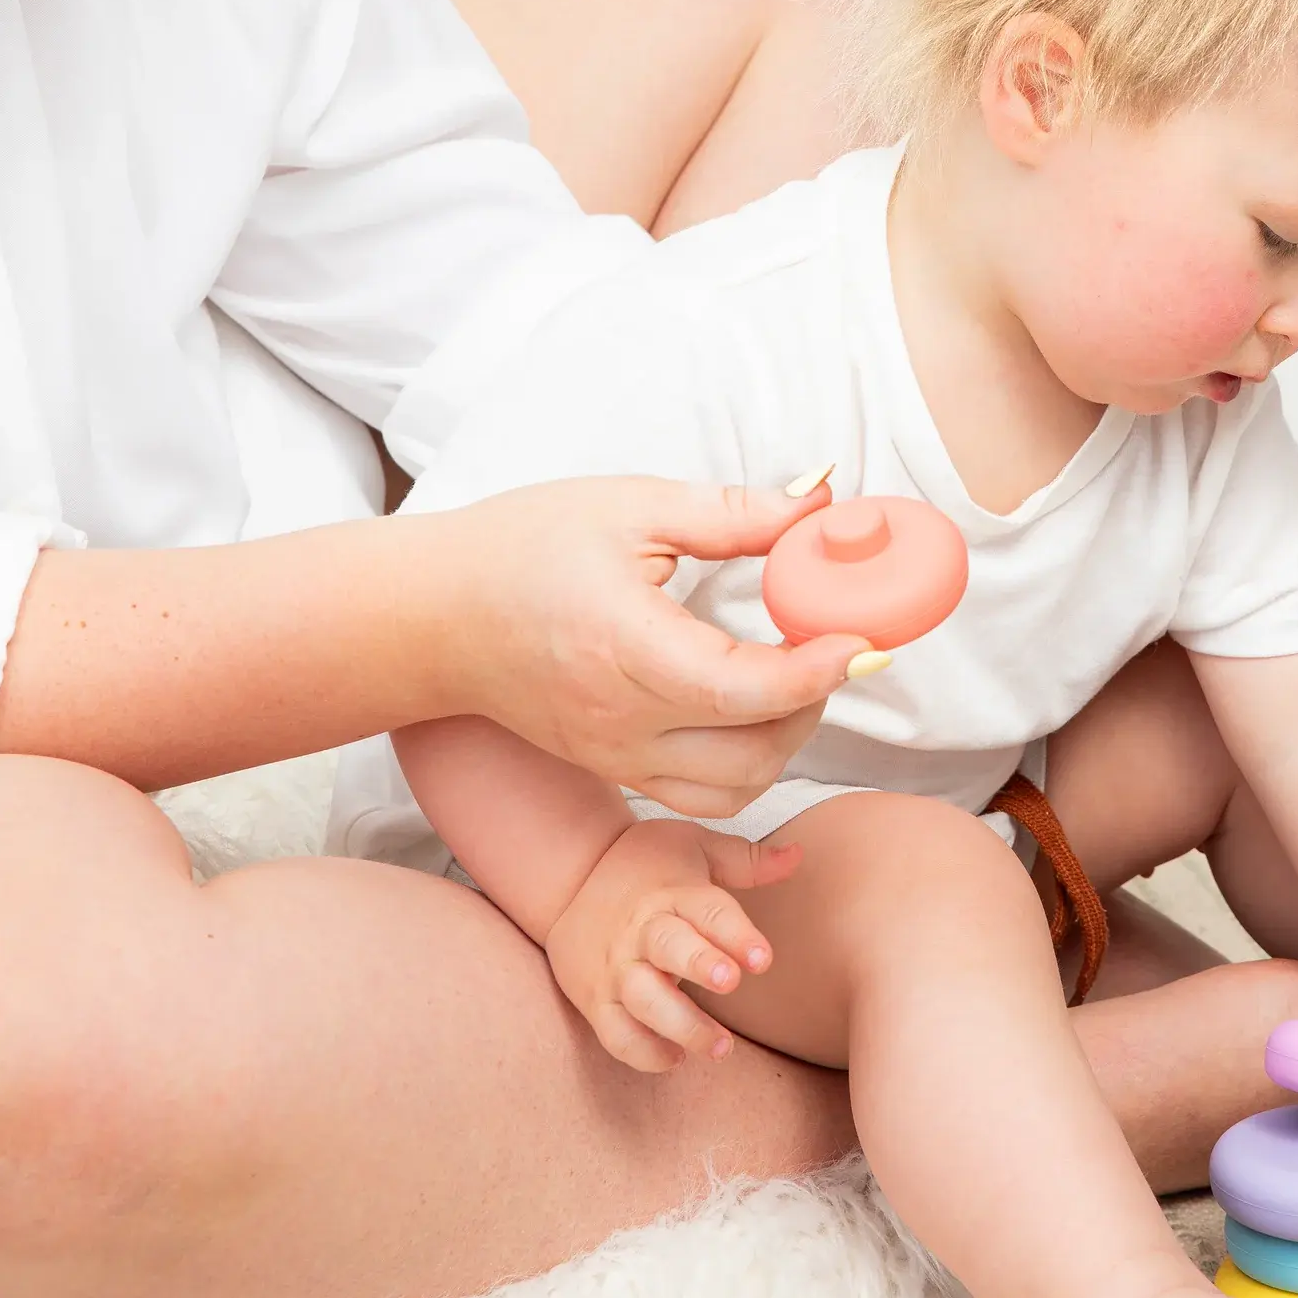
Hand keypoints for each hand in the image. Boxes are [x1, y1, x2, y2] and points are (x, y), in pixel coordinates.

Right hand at [428, 475, 872, 814]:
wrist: (432, 614)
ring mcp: (616, 756)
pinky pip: (704, 796)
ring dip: (787, 741)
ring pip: (737, 789)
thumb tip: (824, 501)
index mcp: (625, 649)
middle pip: (755, 751)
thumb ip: (737, 512)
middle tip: (832, 641)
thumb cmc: (522, 547)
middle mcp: (621, 720)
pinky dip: (749, 763)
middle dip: (815, 702)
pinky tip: (756, 706)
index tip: (866, 640)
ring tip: (796, 674)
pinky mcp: (614, 769)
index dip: (817, 672)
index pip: (743, 690)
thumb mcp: (632, 507)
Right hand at [545, 817, 793, 1071]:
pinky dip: (643, 1052)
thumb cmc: (645, 866)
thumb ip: (747, 861)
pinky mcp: (596, 999)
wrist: (568, 878)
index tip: (764, 958)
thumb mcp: (694, 847)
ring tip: (721, 1048)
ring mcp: (616, 968)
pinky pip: (616, 1034)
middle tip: (729, 980)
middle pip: (668, 947)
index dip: (736, 934)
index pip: (708, 910)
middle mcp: (642, 930)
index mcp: (672, 893)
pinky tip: (676, 1058)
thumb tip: (798, 856)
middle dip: (698, 964)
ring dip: (681, 1025)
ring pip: (644, 999)